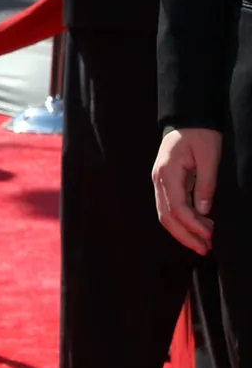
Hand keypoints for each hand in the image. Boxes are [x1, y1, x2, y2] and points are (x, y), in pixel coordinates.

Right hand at [152, 126, 222, 253]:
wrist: (188, 119)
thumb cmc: (200, 134)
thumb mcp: (209, 156)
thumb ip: (206, 183)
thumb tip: (204, 211)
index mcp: (167, 172)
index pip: (176, 207)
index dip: (192, 225)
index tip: (209, 236)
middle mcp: (159, 180)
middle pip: (166, 216)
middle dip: (185, 236)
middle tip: (205, 249)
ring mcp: (160, 183)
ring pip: (166, 215)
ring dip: (183, 232)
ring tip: (203, 243)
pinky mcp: (166, 184)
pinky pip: (170, 208)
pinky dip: (183, 221)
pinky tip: (198, 227)